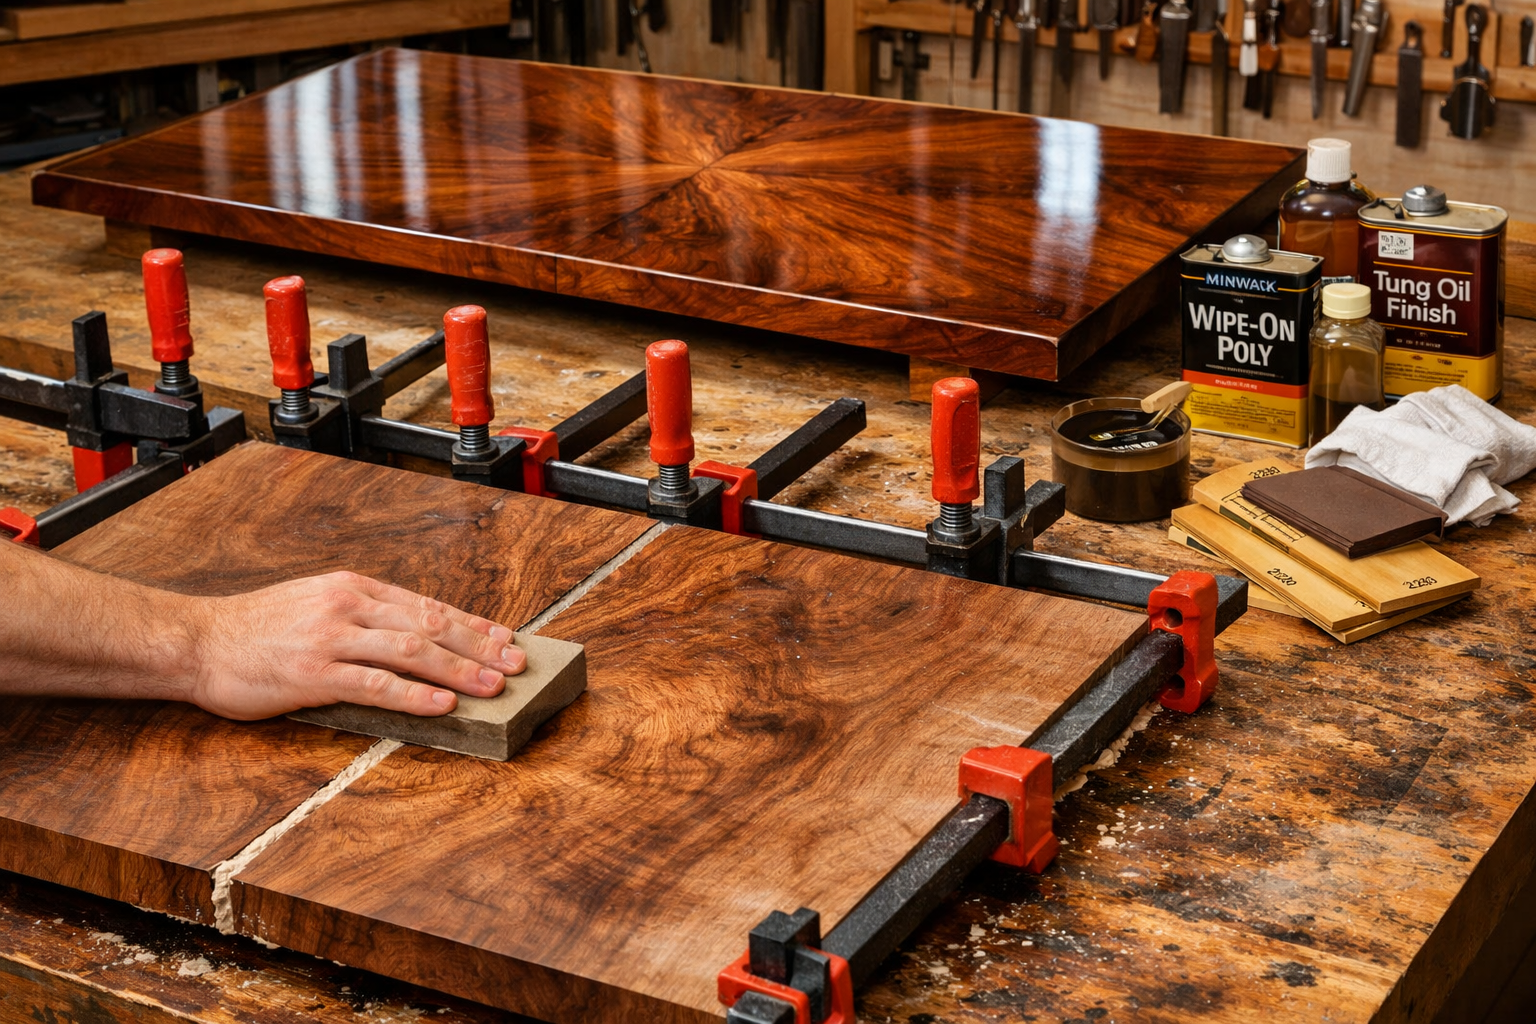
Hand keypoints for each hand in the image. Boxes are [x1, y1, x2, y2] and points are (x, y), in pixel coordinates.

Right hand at [188, 571, 525, 719]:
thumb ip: (361, 618)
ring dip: (460, 669)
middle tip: (516, 663)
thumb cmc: (255, 631)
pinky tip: (443, 704)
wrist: (196, 641)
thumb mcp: (315, 606)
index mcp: (353, 589)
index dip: (472, 623)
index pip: (427, 604)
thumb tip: (413, 638)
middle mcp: (349, 606)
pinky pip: (375, 683)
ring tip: (494, 685)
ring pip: (412, 650)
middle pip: (431, 623)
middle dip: (480, 645)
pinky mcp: (314, 672)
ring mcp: (332, 638)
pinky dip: (414, 694)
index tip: (505, 638)